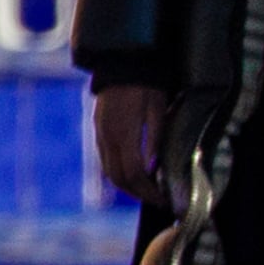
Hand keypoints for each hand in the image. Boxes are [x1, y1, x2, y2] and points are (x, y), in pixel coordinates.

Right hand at [94, 83, 167, 207]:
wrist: (121, 64)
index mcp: (123, 134)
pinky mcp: (99, 133)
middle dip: (139, 193)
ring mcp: (100, 136)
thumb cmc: (146, 85)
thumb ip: (155, 138)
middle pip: (119, 178)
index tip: (164, 199)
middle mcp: (107, 139)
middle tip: (159, 200)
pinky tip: (136, 175)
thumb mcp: (158, 109)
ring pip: (110, 172)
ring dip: (129, 186)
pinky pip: (107, 161)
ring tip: (150, 192)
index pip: (134, 174)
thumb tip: (156, 168)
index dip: (148, 190)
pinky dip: (121, 173)